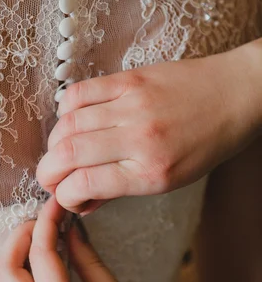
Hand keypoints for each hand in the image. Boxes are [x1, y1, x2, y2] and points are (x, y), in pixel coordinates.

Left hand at [0, 198, 233, 281]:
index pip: (41, 256)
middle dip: (18, 237)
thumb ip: (91, 265)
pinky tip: (33, 274)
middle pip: (5, 270)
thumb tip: (72, 232)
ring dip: (9, 259)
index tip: (55, 204)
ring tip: (37, 243)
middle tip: (43, 222)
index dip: (46, 223)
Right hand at [37, 43, 261, 212]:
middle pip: (68, 153)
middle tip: (50, 177)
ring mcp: (132, 105)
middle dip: (47, 172)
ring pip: (67, 124)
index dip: (63, 196)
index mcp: (151, 172)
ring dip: (53, 143)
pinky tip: (71, 120)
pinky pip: (78, 93)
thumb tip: (81, 201)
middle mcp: (139, 138)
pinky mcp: (128, 79)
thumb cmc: (206, 144)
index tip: (65, 196)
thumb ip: (120, 190)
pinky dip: (64, 110)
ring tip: (60, 151)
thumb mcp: (170, 180)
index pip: (84, 185)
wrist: (234, 94)